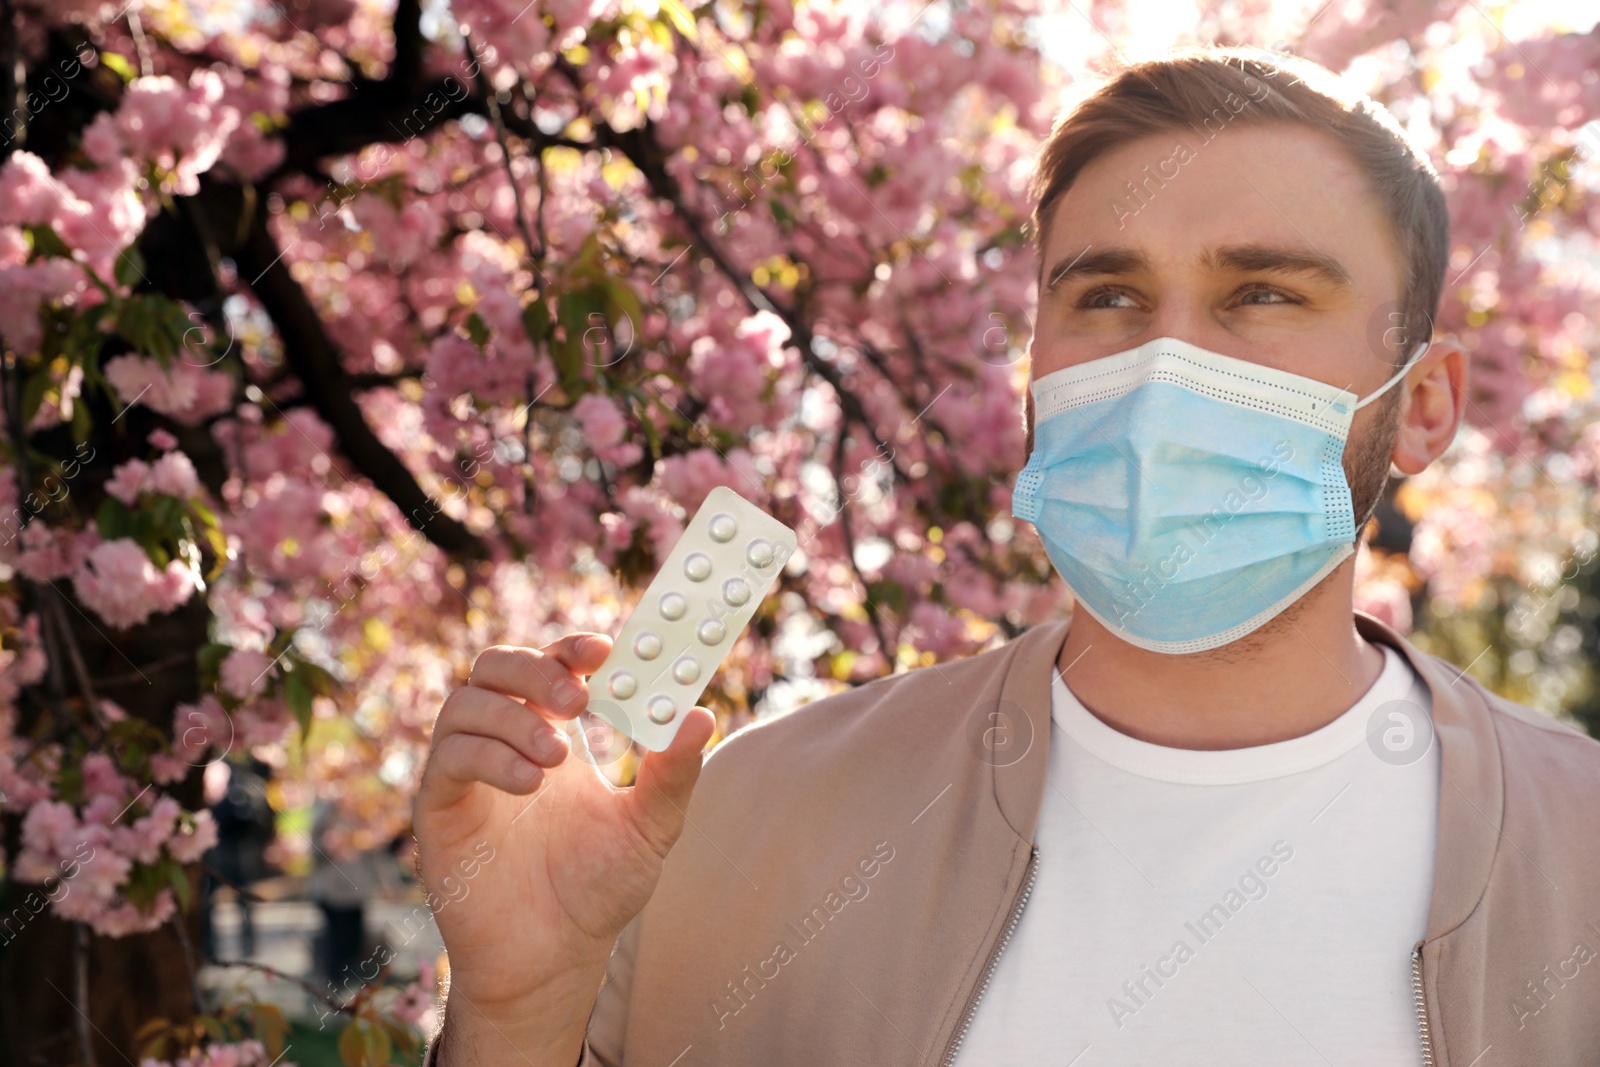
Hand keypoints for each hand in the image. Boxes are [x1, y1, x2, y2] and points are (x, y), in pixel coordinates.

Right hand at [414, 633, 715, 1057]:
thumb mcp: (650, 828)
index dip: (572, 646)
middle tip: (577, 698)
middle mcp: (504, 739)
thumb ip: (673, 774)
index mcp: (554, 732)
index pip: (552, 663)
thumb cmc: (599, 889)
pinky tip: (531, 783)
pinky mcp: (439, 806)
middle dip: (535, 668)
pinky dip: (488, 756)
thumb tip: (701, 714)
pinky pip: (448, 757)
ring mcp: (466, 770)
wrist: (553, 959)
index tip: (605, 650)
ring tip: (557, 758)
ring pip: (466, 702)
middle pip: (496, 665)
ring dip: (514, 717)